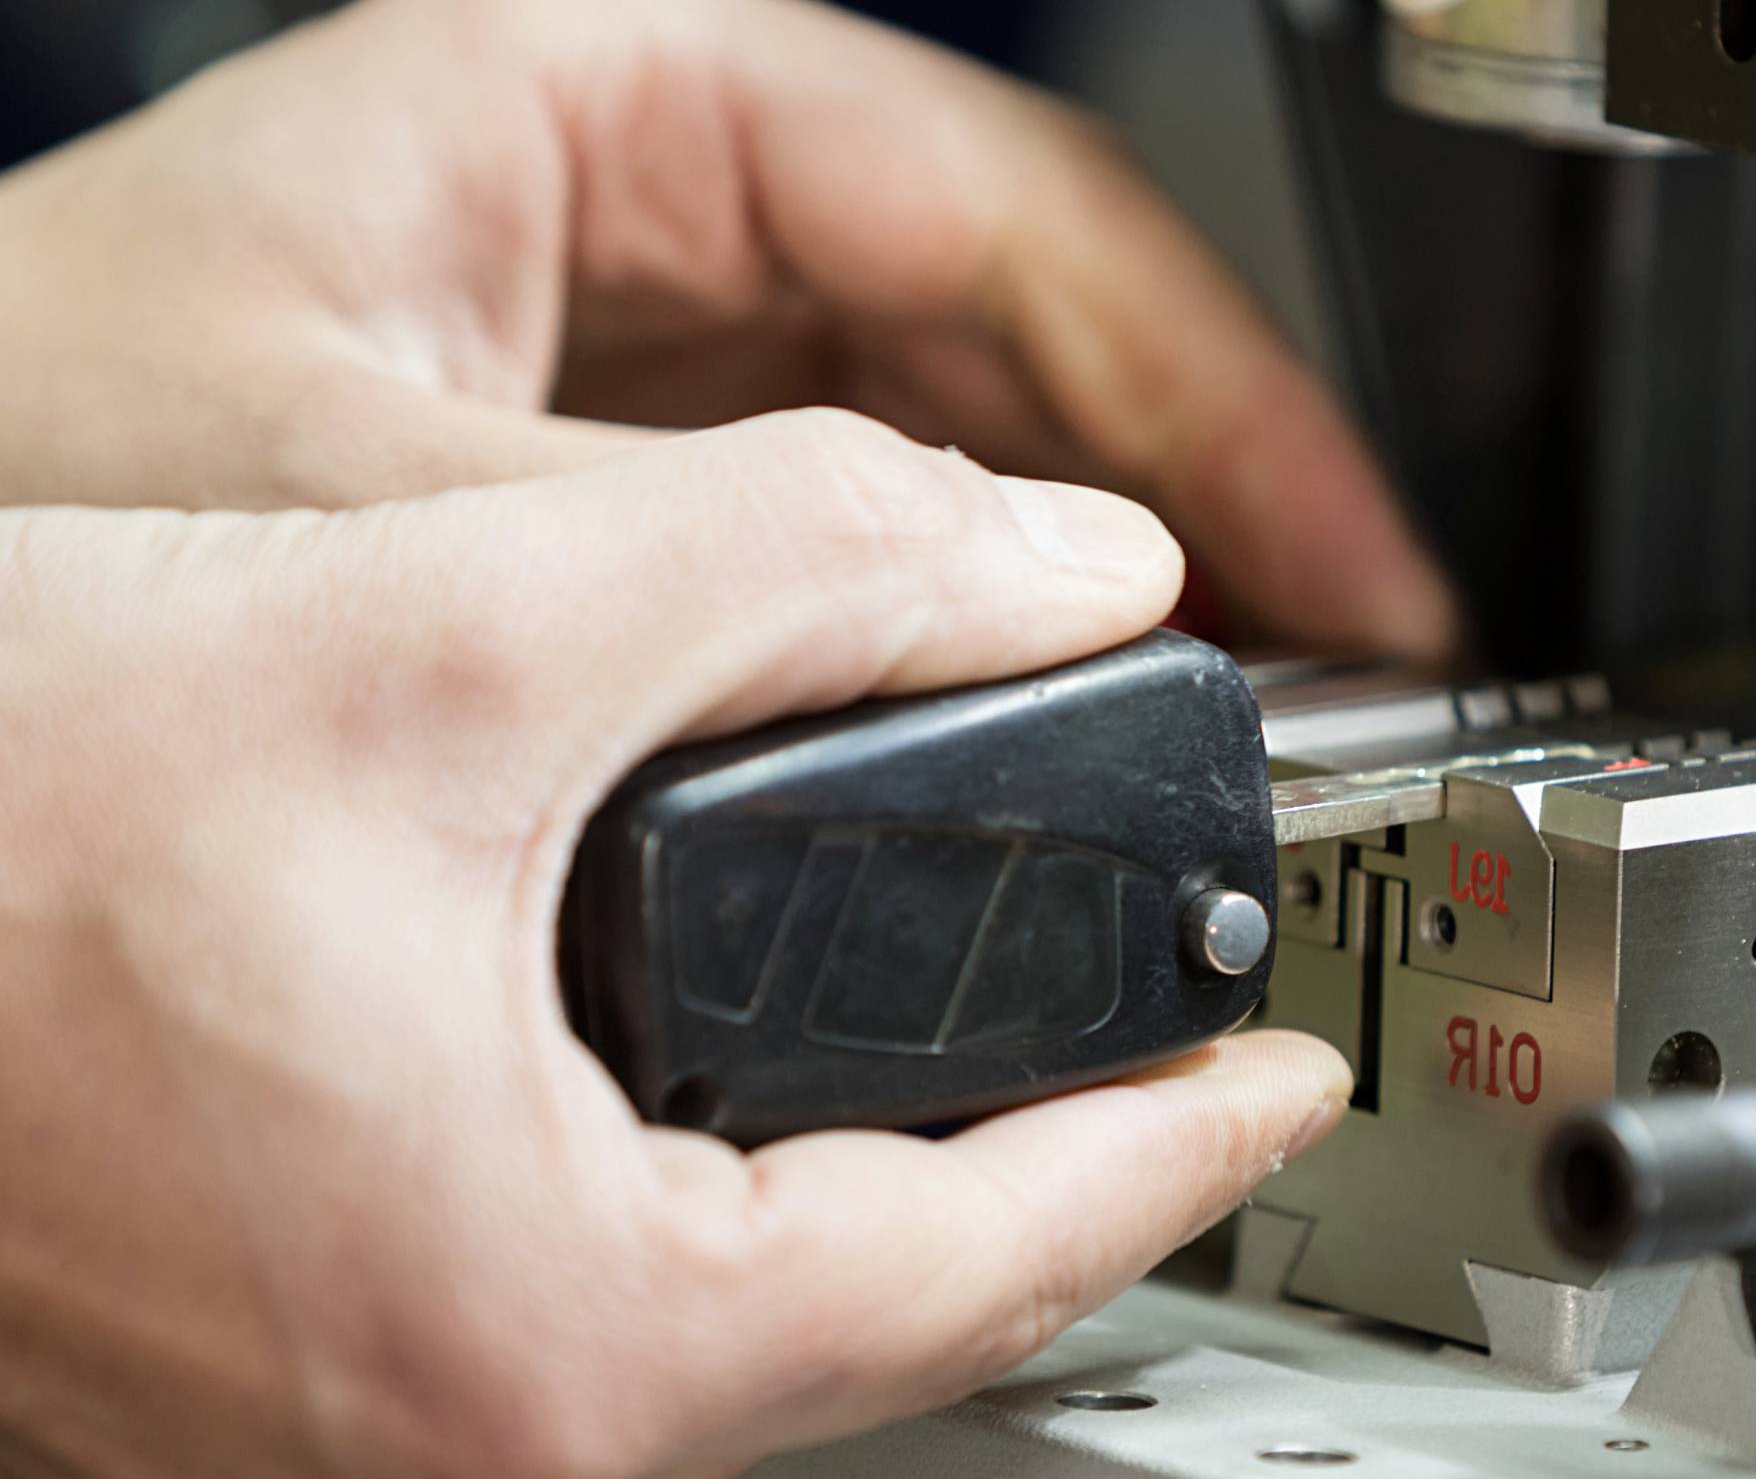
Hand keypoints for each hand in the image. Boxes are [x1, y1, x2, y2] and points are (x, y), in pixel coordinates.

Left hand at [0, 0, 1454, 658]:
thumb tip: (1063, 591)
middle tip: (1343, 654)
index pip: (1014, 206)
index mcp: (606, 89)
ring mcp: (668, 337)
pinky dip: (1004, 627)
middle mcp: (661, 196)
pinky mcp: (654, 477)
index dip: (1220, 382)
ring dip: (1132, 564)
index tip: (1339, 544)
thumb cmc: (23, 472)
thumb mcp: (393, 511)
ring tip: (1254, 706)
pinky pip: (894, 522)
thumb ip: (730, 553)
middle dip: (1206, 485)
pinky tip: (1083, 719)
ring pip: (988, 418)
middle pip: (1036, 311)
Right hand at [0, 413, 1353, 1478]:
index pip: (990, 1267)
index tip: (1279, 1086)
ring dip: (877, 1179)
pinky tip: (737, 1076)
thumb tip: (1049, 563)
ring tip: (995, 1050)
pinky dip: (709, 1187)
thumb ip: (793, 564)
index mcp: (537, 1325)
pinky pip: (579, 1292)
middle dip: (1047, 1172)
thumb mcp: (425, 635)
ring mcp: (356, 1416)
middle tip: (1163, 1052)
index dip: (1178, 1152)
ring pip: (729, 1312)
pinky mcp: (276, 1356)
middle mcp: (451, 1428)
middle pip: (877, 1310)